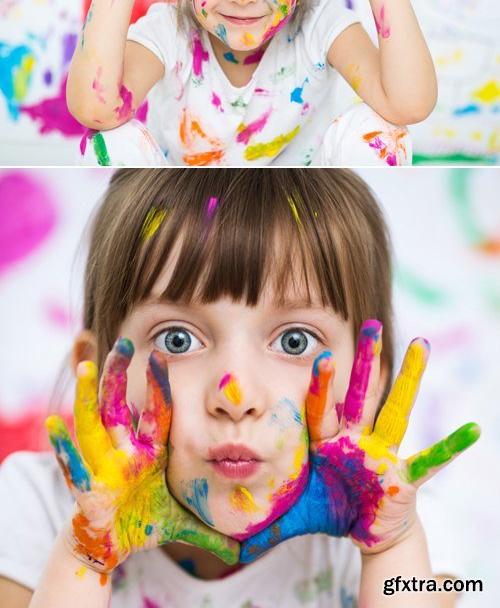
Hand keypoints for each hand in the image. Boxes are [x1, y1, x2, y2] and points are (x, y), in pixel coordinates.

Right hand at [47, 337, 238, 573]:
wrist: (110, 544)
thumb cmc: (143, 522)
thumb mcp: (180, 522)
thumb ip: (209, 532)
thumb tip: (242, 548)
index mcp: (147, 452)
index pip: (156, 413)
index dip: (158, 386)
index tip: (161, 355)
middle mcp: (122, 452)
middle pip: (118, 405)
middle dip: (118, 374)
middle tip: (123, 343)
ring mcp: (102, 467)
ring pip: (92, 424)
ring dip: (88, 396)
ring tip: (85, 367)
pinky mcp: (86, 490)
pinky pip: (74, 466)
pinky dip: (64, 448)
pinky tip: (53, 425)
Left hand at [240, 320, 478, 561]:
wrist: (364, 528)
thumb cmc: (330, 507)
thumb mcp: (296, 510)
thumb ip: (268, 515)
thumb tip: (231, 531)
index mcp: (328, 442)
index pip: (322, 409)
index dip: (321, 385)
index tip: (318, 356)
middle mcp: (356, 439)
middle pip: (360, 396)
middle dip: (365, 362)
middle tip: (370, 324)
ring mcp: (382, 454)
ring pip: (395, 412)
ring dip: (408, 380)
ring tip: (421, 345)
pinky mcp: (403, 476)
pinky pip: (430, 462)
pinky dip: (450, 447)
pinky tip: (472, 431)